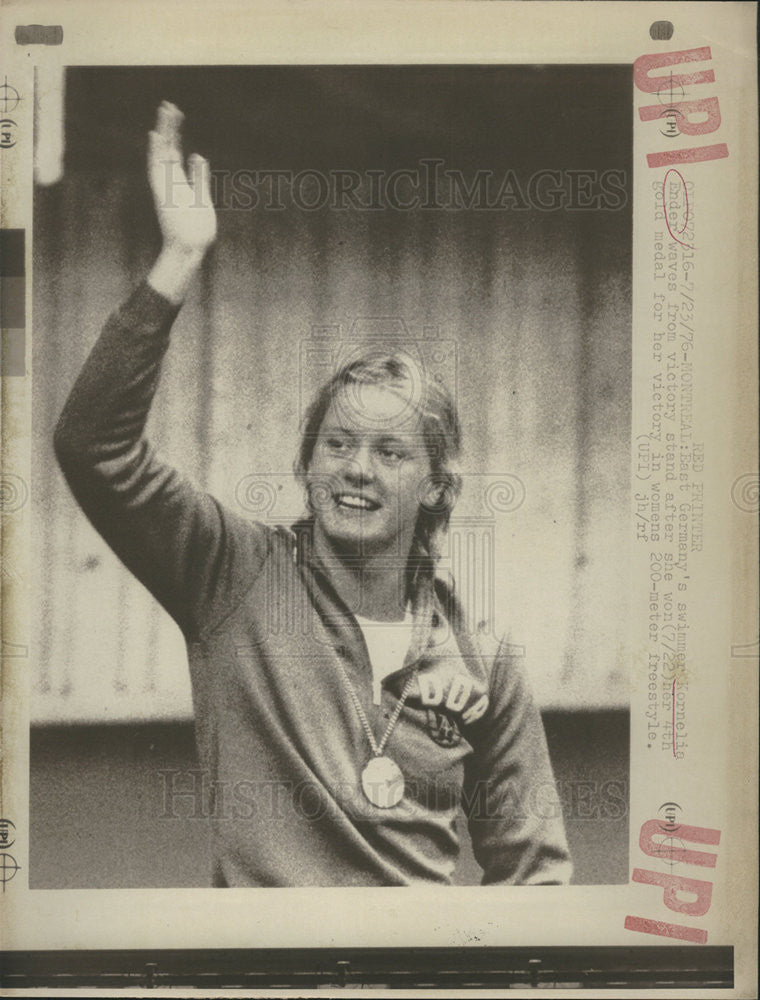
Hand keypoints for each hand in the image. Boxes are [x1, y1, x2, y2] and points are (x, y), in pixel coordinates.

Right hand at [148, 101, 216, 255]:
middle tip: (169, 105)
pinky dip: (156, 154)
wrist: (191, 249)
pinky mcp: (165, 194)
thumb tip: (198, 156)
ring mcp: (167, 187)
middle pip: (168, 149)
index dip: (176, 133)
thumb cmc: (197, 229)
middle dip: (169, 127)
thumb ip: (200, 177)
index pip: (176, 152)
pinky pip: (158, 171)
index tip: (176, 115)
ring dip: (162, 134)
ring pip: (162, 155)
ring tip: (163, 113)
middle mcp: (171, 182)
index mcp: (180, 182)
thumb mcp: (202, 197)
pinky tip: (157, 137)